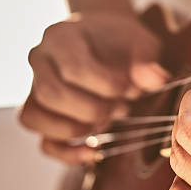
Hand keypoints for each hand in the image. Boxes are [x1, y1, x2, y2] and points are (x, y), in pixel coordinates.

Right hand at [19, 11, 168, 163]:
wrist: (106, 38)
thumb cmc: (122, 40)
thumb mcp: (141, 41)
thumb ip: (147, 59)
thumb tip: (156, 80)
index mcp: (60, 36)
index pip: (73, 68)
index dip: (106, 86)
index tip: (132, 89)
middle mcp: (39, 60)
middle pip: (51, 94)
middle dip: (92, 108)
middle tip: (123, 107)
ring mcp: (34, 87)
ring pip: (34, 117)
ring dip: (75, 128)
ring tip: (107, 121)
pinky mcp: (42, 114)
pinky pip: (42, 141)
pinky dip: (67, 153)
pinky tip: (95, 151)